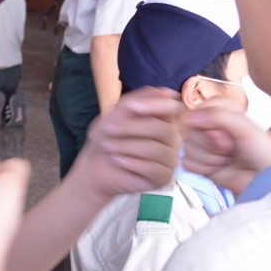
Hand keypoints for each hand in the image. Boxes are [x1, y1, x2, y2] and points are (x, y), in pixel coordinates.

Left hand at [68, 87, 182, 201]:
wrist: (97, 165)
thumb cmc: (108, 136)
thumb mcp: (118, 113)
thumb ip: (139, 100)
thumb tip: (168, 92)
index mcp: (166, 119)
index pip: (174, 108)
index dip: (155, 105)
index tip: (132, 106)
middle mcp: (173, 138)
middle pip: (164, 130)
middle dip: (132, 128)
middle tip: (107, 129)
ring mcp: (171, 159)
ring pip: (157, 150)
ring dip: (128, 146)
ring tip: (108, 146)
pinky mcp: (164, 178)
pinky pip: (154, 169)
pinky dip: (133, 163)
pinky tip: (118, 160)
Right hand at [182, 101, 270, 194]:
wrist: (263, 181)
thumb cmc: (262, 153)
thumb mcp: (245, 127)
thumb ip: (218, 116)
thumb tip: (190, 117)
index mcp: (222, 114)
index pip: (199, 109)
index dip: (211, 122)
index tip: (228, 131)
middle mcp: (210, 129)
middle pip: (189, 129)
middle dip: (210, 143)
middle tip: (230, 149)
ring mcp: (203, 147)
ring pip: (187, 147)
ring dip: (210, 157)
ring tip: (227, 160)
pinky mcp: (199, 164)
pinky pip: (187, 162)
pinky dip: (203, 168)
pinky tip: (217, 169)